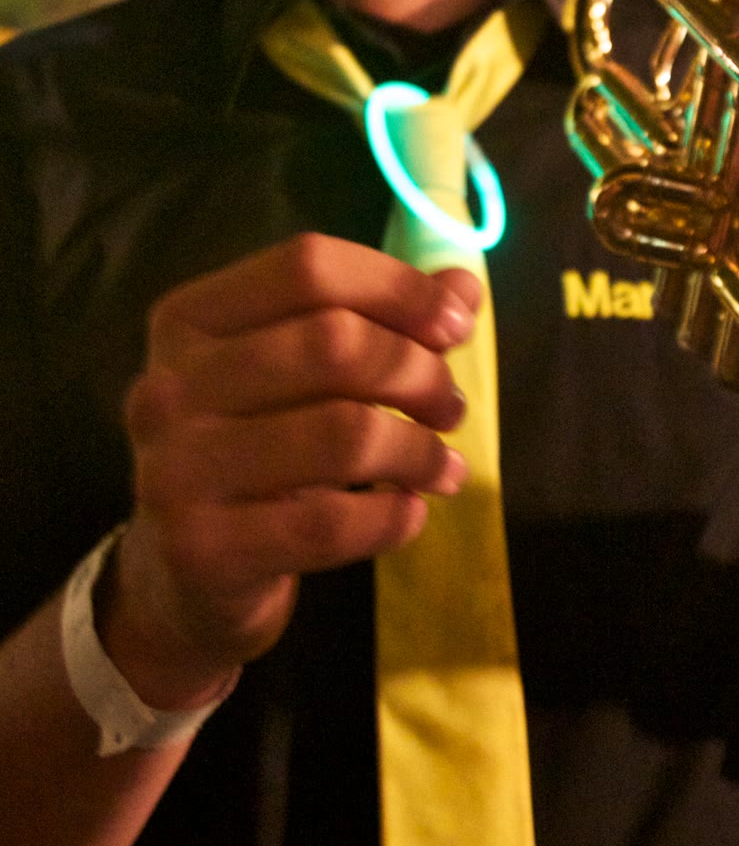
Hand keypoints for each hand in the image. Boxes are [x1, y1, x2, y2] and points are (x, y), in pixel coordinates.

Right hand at [108, 234, 478, 703]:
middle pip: (333, 343)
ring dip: (418, 450)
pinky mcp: (200, 549)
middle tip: (450, 409)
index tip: (457, 326)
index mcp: (189, 320)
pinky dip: (391, 518)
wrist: (184, 577)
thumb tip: (464, 287)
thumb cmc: (257, 455)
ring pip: (343, 434)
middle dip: (418, 373)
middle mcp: (166, 386)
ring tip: (442, 468)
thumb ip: (382, 322)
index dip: (398, 289)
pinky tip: (409, 514)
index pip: (308, 268)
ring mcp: (175, 469)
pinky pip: (330, 524)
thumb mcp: (306, 380)